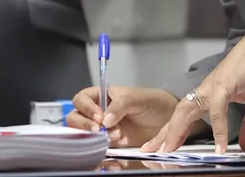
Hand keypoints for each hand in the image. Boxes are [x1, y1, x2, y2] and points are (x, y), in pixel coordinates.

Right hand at [65, 86, 200, 147]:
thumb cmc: (152, 102)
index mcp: (101, 95)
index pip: (82, 99)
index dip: (86, 107)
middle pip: (76, 117)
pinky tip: (118, 146)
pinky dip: (103, 148)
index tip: (99, 116)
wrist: (168, 119)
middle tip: (99, 130)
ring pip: (84, 133)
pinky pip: (99, 147)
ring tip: (114, 136)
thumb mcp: (137, 98)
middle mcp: (98, 111)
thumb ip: (120, 105)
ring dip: (94, 137)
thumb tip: (105, 120)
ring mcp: (104, 128)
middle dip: (84, 124)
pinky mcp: (111, 142)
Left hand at [142, 37, 244, 154]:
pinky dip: (218, 130)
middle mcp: (205, 91)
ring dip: (176, 130)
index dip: (174, 132)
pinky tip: (220, 147)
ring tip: (169, 149)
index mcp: (209, 95)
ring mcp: (211, 88)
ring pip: (187, 111)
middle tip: (150, 150)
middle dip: (164, 133)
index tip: (163, 147)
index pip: (186, 117)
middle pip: (179, 115)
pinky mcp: (222, 87)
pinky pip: (217, 111)